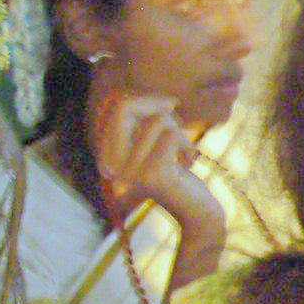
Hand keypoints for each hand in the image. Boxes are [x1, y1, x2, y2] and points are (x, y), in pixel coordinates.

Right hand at [89, 89, 225, 244]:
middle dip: (158, 106)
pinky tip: (188, 162)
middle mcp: (108, 162)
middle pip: (124, 104)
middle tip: (178, 124)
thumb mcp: (153, 138)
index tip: (166, 108)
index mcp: (105, 152)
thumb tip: (128, 93)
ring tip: (182, 152)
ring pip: (156, 119)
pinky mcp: (151, 175)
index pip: (112, 102)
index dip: (143, 97)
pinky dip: (186, 144)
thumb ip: (139, 116)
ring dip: (179, 131)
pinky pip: (171, 136)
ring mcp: (127, 170)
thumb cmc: (178, 169)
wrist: (197, 211)